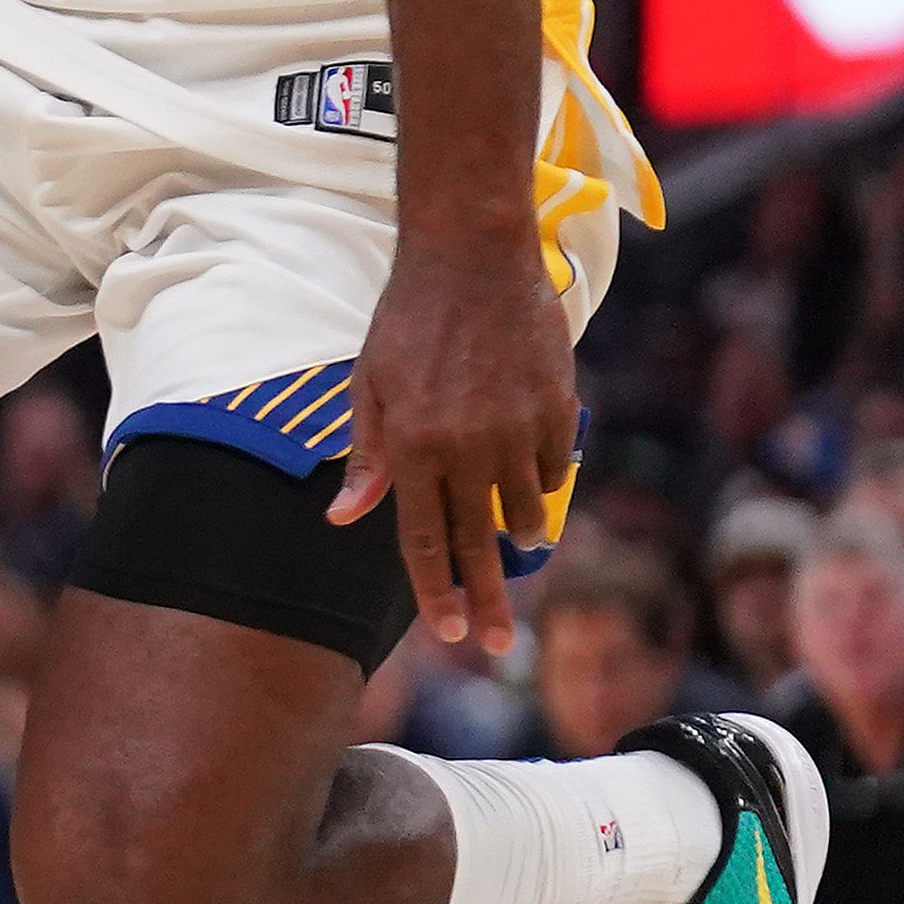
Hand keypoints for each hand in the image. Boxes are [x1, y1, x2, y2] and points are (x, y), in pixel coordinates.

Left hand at [329, 219, 578, 650]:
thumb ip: (366, 459)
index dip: (437, 591)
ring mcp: (518, 429)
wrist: (471, 256)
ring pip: (527, 511)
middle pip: (480, 543)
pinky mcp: (558, 409)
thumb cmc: (407, 321)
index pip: (425, 538)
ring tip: (518, 553)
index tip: (451, 632)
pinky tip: (532, 478)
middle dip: (488, 600)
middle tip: (499, 647)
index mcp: (414, 445)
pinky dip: (544, 482)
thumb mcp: (368, 386)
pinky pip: (555, 468)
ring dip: (521, 537)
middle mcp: (467, 446)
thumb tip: (344, 519)